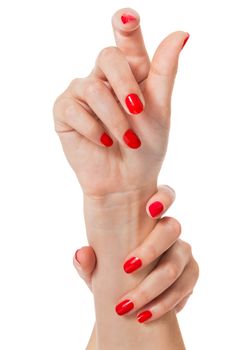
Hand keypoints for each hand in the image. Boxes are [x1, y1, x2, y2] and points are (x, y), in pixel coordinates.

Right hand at [53, 8, 188, 197]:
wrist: (126, 181)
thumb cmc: (146, 146)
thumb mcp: (160, 110)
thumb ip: (165, 72)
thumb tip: (181, 33)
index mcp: (131, 74)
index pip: (128, 43)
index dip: (127, 27)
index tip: (129, 18)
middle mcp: (104, 79)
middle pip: (107, 57)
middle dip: (125, 85)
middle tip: (138, 110)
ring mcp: (83, 94)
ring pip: (91, 87)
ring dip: (113, 117)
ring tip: (126, 140)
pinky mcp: (66, 112)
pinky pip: (73, 109)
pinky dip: (93, 128)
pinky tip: (103, 142)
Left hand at [73, 185, 198, 322]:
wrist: (126, 303)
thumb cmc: (110, 274)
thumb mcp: (95, 271)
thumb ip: (87, 263)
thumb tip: (82, 253)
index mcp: (147, 219)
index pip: (164, 195)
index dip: (163, 198)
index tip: (149, 210)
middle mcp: (169, 232)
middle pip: (172, 228)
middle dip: (150, 249)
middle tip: (126, 267)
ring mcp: (183, 252)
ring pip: (177, 263)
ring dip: (152, 286)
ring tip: (127, 306)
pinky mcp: (190, 275)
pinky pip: (185, 287)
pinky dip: (165, 302)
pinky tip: (147, 314)